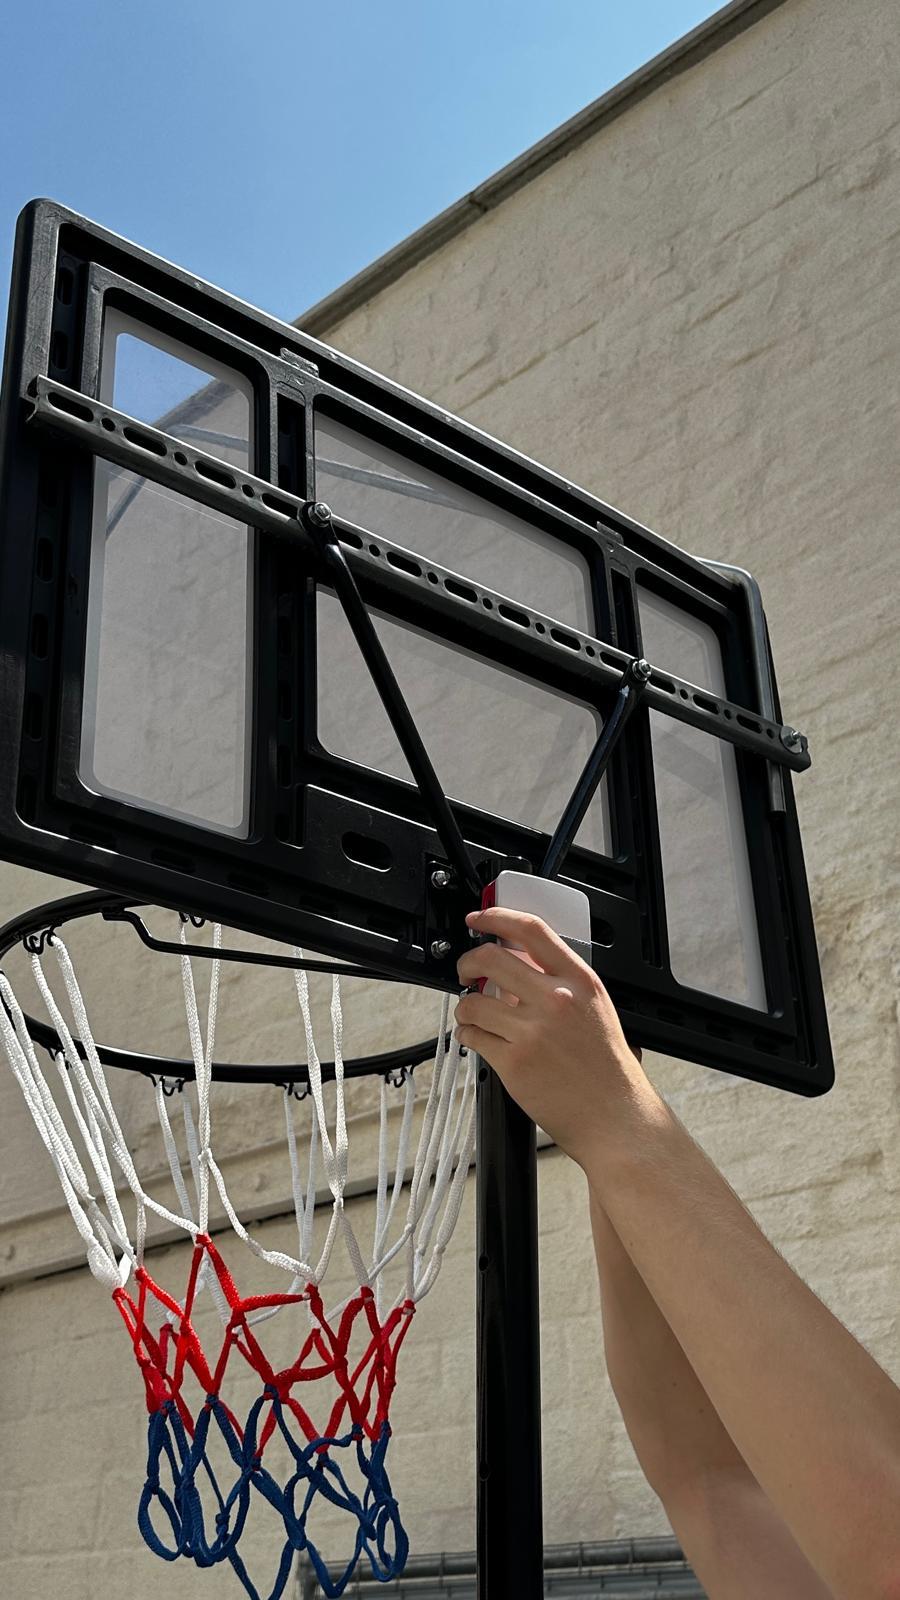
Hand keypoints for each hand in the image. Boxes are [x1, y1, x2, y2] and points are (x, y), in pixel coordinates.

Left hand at [455, 906, 656, 1169]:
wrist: (616, 1118)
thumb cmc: (607, 1070)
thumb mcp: (595, 1010)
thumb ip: (559, 984)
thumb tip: (518, 963)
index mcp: (580, 982)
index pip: (531, 930)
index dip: (497, 917)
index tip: (479, 917)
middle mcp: (556, 1000)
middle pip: (491, 958)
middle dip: (468, 962)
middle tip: (466, 971)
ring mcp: (533, 1031)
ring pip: (473, 1001)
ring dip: (465, 1006)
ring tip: (473, 1015)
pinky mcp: (514, 1062)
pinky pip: (473, 1036)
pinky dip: (467, 1034)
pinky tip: (477, 1037)